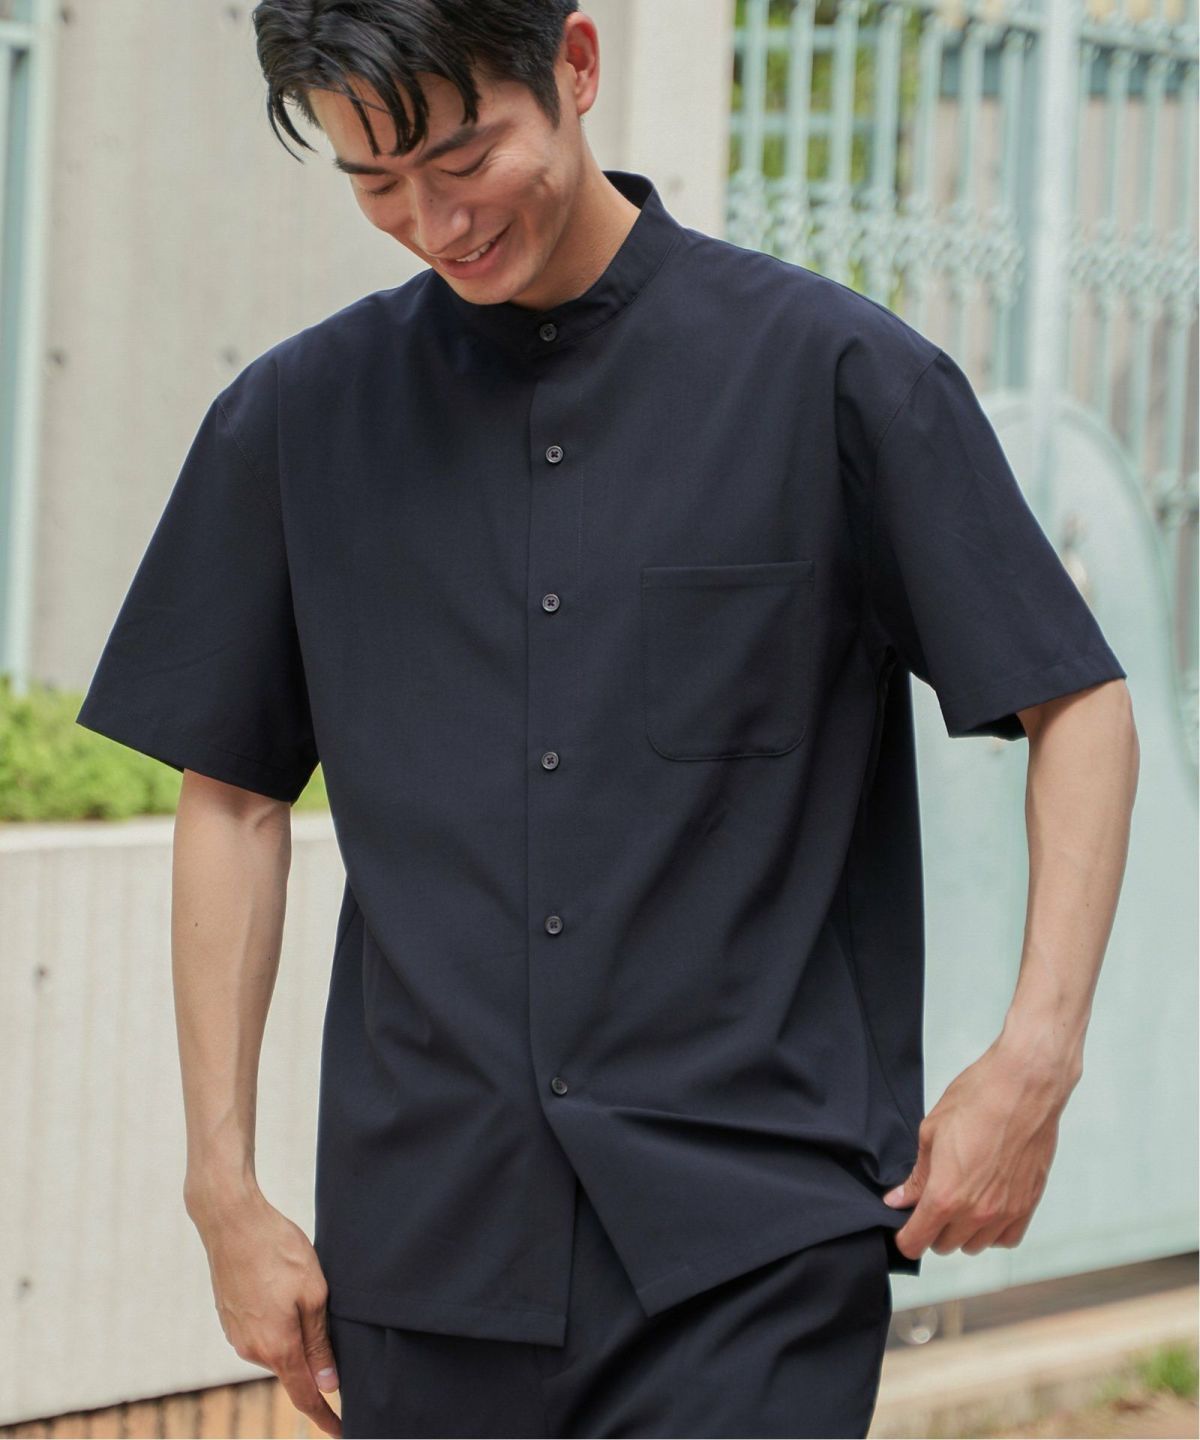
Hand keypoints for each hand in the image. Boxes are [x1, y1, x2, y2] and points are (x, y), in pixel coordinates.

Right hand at [189, 1186, 342, 1437]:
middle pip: (292, 1369)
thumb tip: (328, 1385)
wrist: (231, 1221)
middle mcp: (252, 1349)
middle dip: (313, 1361)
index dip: (326, 1417)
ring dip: (294, 1333)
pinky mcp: (230, 1317)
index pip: (305, 1395)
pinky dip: (277, 1321)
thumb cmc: (278, 1250)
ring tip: (301, 1288)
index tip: (342, 1431)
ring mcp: (237, 1334)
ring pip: (277, 1347)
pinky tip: (281, 1288)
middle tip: (330, 1319)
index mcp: (277, 1347)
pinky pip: (262, 1332)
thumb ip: (320, 1343)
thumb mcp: (313, 1293)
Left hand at [882, 1030, 1074, 1259]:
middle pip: (943, 1245)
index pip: (916, 1242)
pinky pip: (1006, 1238)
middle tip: (931, 1200)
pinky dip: (993, 1231)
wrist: (1023, 1087)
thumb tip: (900, 1199)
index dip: (905, 1237)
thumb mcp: (931, 1133)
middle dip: (931, 1228)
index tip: (904, 1227)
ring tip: (960, 1198)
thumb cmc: (976, 1101)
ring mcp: (1005, 1212)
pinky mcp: (1028, 1205)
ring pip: (974, 1245)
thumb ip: (917, 1176)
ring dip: (962, 1230)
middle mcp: (976, 1213)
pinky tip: (986, 1205)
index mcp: (945, 1196)